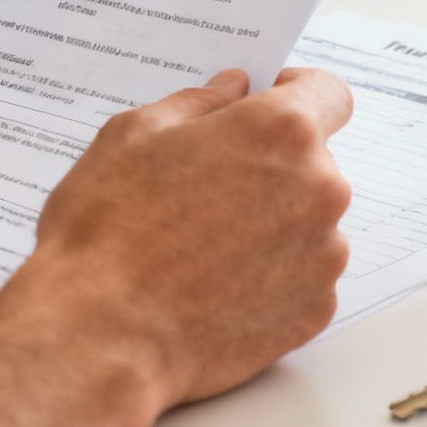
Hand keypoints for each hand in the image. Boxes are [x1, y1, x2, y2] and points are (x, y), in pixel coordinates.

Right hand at [0, 67, 355, 409]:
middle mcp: (319, 190)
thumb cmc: (108, 231)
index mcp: (280, 132)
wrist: (100, 335)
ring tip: (201, 244)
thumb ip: (197, 103)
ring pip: (307, 219)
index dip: (293, 91)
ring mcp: (322, 257)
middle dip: (268, 164)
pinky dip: (269, 274)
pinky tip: (213, 283)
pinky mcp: (313, 311)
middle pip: (312, 160)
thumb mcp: (132, 135)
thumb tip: (231, 92)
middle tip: (204, 184)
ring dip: (271, 220)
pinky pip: (302, 275)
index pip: (326, 92)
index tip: (263, 103)